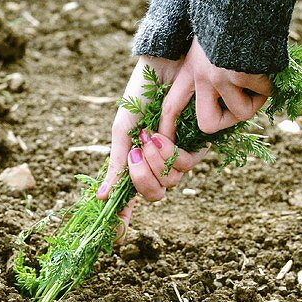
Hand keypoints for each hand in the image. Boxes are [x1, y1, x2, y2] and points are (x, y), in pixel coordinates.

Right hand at [97, 54, 207, 231]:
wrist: (164, 65)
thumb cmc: (140, 94)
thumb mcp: (123, 130)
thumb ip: (115, 162)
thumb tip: (103, 197)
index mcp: (139, 161)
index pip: (133, 197)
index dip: (125, 219)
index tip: (115, 236)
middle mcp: (160, 163)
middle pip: (155, 195)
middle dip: (143, 178)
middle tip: (136, 152)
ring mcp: (179, 155)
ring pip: (171, 182)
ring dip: (156, 160)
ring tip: (150, 135)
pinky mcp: (199, 144)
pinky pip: (185, 165)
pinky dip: (169, 152)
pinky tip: (161, 132)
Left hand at [158, 38, 271, 139]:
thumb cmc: (231, 12)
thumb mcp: (209, 40)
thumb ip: (211, 64)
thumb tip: (229, 95)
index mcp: (190, 68)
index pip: (171, 106)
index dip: (170, 129)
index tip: (169, 141)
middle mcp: (200, 76)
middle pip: (208, 125)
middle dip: (229, 121)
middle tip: (243, 102)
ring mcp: (219, 76)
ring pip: (242, 112)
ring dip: (257, 98)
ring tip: (262, 74)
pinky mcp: (239, 73)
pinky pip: (264, 92)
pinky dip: (271, 82)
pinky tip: (269, 61)